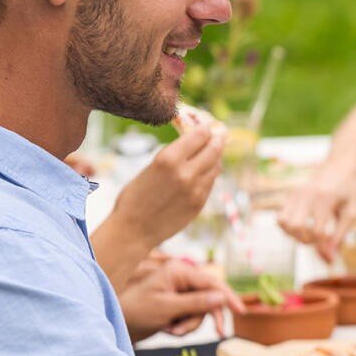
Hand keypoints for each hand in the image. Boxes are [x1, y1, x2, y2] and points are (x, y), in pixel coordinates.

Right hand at [113, 124, 226, 249]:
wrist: (134, 229)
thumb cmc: (135, 197)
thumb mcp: (150, 168)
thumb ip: (173, 157)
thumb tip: (192, 144)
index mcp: (168, 159)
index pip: (199, 136)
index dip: (205, 129)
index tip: (208, 125)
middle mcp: (186, 172)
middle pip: (213, 149)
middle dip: (218, 139)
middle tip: (221, 133)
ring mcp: (196, 189)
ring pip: (216, 166)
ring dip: (216, 157)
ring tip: (214, 151)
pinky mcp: (200, 202)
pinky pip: (211, 182)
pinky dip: (210, 173)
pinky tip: (207, 170)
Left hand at [118, 252, 244, 341]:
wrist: (117, 323)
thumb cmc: (136, 311)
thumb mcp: (166, 308)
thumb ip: (196, 303)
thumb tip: (222, 297)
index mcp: (180, 272)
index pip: (213, 283)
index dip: (228, 298)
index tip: (240, 313)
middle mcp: (183, 279)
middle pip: (210, 300)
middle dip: (199, 318)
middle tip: (204, 334)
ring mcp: (182, 292)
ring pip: (202, 312)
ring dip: (188, 325)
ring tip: (169, 329)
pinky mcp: (179, 305)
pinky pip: (193, 318)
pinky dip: (183, 327)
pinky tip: (167, 328)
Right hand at [279, 164, 355, 260]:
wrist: (339, 167)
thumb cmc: (348, 191)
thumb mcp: (351, 212)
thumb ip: (339, 236)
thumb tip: (328, 260)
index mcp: (326, 199)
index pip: (318, 231)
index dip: (323, 247)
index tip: (330, 252)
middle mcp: (307, 195)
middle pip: (295, 226)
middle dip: (305, 240)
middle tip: (318, 240)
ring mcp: (296, 194)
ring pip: (283, 222)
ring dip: (294, 235)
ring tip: (308, 235)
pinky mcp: (289, 196)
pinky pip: (280, 218)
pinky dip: (288, 229)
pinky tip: (302, 228)